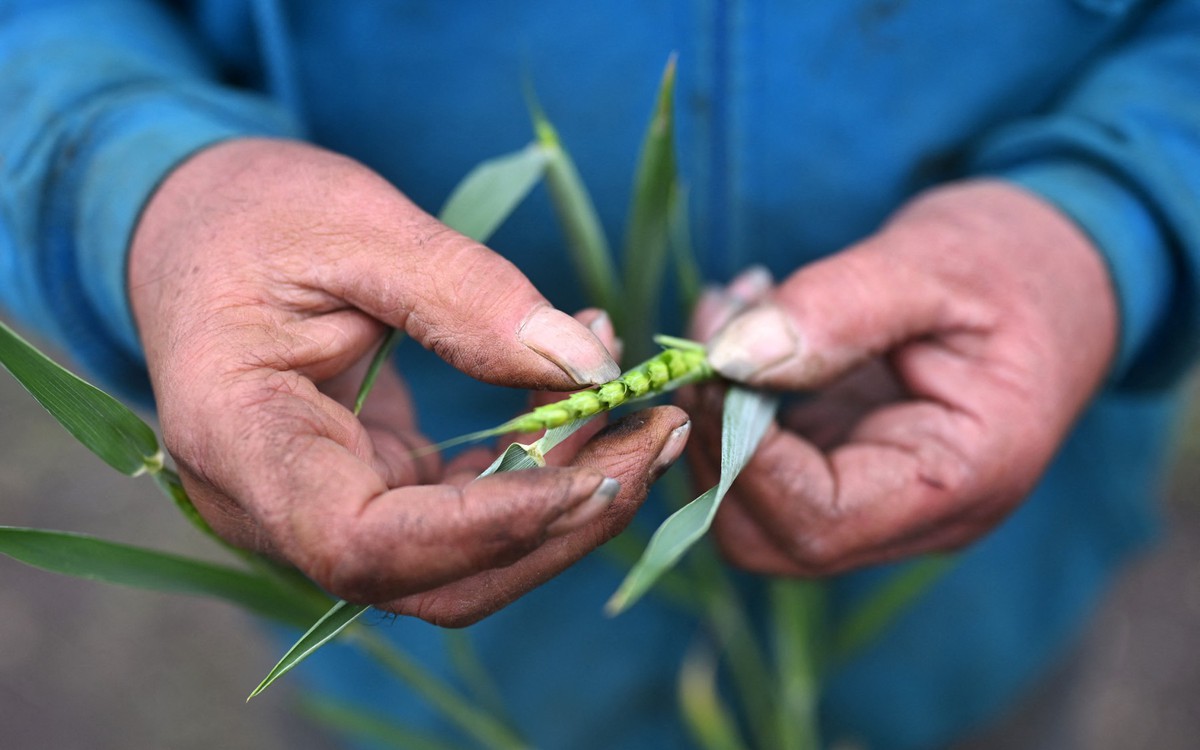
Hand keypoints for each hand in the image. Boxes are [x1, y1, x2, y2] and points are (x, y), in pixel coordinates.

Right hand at [129, 137, 688, 623]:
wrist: (195, 227)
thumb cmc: (250, 213)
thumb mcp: (353, 223)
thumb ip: (466, 295)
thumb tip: (587, 365)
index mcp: (240, 441)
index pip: (365, 543)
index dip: (488, 527)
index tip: (595, 472)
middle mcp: (271, 505)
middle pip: (431, 579)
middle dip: (558, 525)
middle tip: (656, 436)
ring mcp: (319, 509)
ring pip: (458, 563)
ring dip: (563, 504)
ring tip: (644, 419)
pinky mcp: (365, 489)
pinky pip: (460, 516)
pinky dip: (534, 475)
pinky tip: (588, 409)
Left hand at [688, 180, 1117, 574]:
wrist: (1063, 268)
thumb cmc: (1014, 261)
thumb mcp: (933, 263)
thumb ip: (838, 310)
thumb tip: (731, 358)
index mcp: (958, 481)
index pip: (818, 520)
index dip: (742, 456)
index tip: (707, 365)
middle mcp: (916, 514)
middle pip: (771, 538)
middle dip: (715, 446)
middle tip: (703, 340)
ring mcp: (880, 496)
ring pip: (755, 509)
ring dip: (715, 420)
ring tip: (729, 310)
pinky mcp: (851, 465)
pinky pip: (769, 465)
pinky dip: (734, 403)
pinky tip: (746, 324)